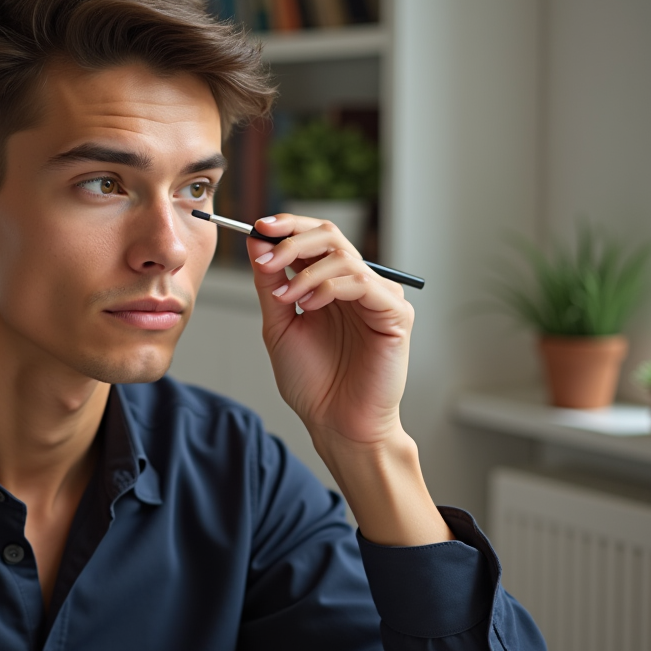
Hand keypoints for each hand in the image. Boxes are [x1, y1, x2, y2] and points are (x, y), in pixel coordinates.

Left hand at [248, 215, 451, 545]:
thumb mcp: (279, 325)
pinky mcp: (394, 315)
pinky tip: (309, 307)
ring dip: (305, 271)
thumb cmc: (312, 382)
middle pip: (330, 235)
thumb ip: (271, 284)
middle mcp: (357, 285)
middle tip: (266, 258)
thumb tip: (258, 240)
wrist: (334, 424)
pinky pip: (362, 282)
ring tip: (285, 299)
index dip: (287, 226)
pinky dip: (329, 287)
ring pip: (343, 255)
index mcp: (331, 285)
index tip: (256, 226)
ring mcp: (378, 298)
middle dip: (292, 240)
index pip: (314, 237)